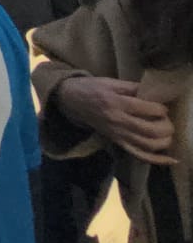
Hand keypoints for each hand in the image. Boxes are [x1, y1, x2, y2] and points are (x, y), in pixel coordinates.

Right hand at [55, 76, 178, 164]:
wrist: (71, 100)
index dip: (161, 108)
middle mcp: (117, 121)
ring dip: (165, 141)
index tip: (163, 106)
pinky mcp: (117, 142)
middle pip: (151, 130)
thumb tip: (154, 93)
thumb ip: (133, 87)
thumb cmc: (91, 88)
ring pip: (148, 145)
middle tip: (167, 120)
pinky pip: (139, 155)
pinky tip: (171, 159)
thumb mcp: (111, 82)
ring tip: (168, 133)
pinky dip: (157, 160)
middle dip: (167, 126)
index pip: (147, 109)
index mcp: (116, 103)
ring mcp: (117, 134)